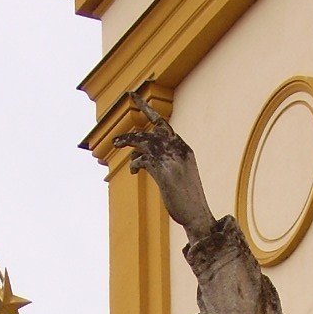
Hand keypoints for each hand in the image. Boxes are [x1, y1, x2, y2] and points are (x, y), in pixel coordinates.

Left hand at [114, 94, 215, 244]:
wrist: (197, 215)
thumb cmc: (187, 198)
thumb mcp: (179, 174)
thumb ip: (164, 161)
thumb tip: (140, 157)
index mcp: (184, 149)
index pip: (163, 125)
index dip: (148, 110)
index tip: (135, 98)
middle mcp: (178, 150)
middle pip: (154, 126)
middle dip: (139, 114)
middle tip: (124, 111)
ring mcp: (171, 160)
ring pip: (143, 141)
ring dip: (128, 142)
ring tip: (115, 144)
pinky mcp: (163, 172)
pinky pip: (141, 160)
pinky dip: (134, 163)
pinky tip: (134, 171)